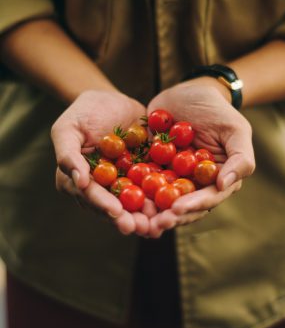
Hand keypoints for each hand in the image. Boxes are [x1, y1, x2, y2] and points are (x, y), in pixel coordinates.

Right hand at [51, 89, 150, 235]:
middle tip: (140, 227)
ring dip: (146, 216)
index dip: (103, 205)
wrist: (111, 100)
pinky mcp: (142, 176)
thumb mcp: (68, 128)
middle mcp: (101, 188)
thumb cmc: (84, 112)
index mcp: (79, 181)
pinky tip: (174, 205)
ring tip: (158, 224)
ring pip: (134, 204)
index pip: (90, 196)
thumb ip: (68, 154)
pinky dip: (162, 198)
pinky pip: (152, 189)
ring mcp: (123, 184)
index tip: (116, 211)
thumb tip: (78, 181)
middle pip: (113, 208)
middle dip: (127, 219)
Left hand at [146, 79, 254, 233]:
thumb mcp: (235, 130)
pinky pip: (140, 181)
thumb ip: (239, 158)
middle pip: (181, 206)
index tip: (177, 210)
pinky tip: (121, 196)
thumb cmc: (217, 110)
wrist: (189, 91)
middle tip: (153, 223)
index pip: (206, 199)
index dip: (192, 206)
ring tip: (136, 219)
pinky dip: (132, 190)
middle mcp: (193, 184)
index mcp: (216, 180)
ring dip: (149, 212)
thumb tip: (224, 185)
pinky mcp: (151, 167)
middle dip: (167, 217)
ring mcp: (171, 176)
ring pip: (160, 200)